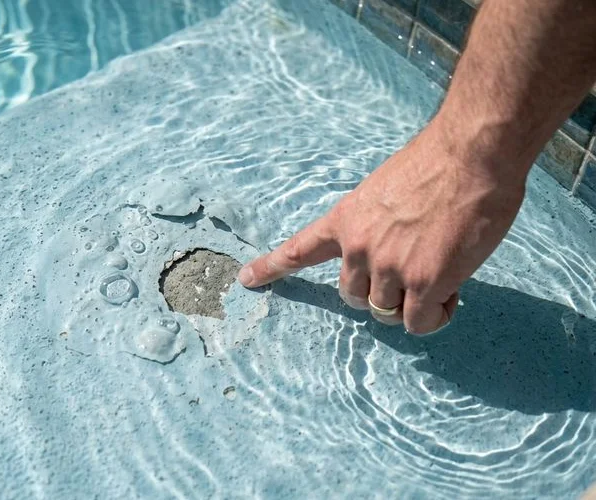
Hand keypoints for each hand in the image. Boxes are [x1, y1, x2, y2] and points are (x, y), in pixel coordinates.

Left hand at [238, 121, 527, 333]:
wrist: (471, 154)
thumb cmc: (437, 164)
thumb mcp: (385, 192)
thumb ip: (377, 226)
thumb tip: (393, 255)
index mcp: (345, 219)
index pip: (299, 249)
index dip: (272, 267)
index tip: (246, 280)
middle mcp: (359, 247)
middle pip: (352, 297)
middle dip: (378, 293)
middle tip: (413, 271)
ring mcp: (389, 267)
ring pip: (385, 312)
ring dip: (411, 303)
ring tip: (441, 274)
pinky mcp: (426, 283)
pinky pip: (419, 323)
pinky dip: (435, 315)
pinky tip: (452, 291)